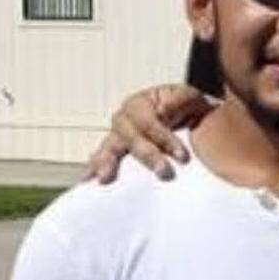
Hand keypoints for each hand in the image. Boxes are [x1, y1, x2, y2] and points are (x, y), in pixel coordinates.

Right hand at [85, 85, 214, 182]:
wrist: (189, 125)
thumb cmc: (189, 110)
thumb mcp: (191, 99)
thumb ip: (180, 100)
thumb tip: (163, 110)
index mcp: (140, 104)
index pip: (149, 122)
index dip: (164, 138)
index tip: (183, 157)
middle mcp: (124, 120)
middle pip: (128, 136)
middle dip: (146, 155)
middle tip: (164, 173)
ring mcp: (117, 137)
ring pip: (110, 148)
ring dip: (107, 162)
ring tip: (104, 178)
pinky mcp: (116, 154)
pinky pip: (103, 160)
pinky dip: (95, 169)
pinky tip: (88, 180)